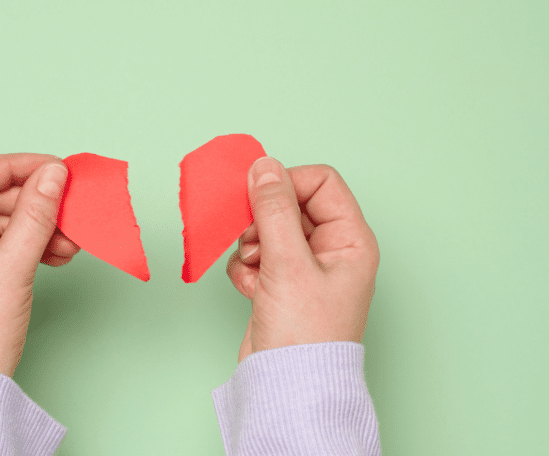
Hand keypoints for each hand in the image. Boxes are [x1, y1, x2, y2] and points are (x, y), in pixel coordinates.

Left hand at [0, 154, 79, 377]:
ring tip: (70, 241)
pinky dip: (26, 248)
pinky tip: (55, 254)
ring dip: (35, 229)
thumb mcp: (10, 271)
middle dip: (32, 205)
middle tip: (70, 207)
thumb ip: (35, 217)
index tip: (53, 168)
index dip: (15, 167)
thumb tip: (54, 175)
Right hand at [227, 157, 379, 362]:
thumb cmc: (305, 335)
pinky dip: (246, 268)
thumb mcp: (288, 263)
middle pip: (290, 204)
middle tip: (252, 239)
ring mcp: (304, 268)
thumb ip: (273, 210)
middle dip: (263, 220)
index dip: (287, 183)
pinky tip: (251, 289)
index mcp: (350, 239)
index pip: (320, 182)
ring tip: (255, 270)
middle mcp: (331, 250)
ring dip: (251, 245)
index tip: (258, 197)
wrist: (287, 385)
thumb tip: (263, 167)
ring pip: (268, 229)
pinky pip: (256, 255)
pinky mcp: (280, 284)